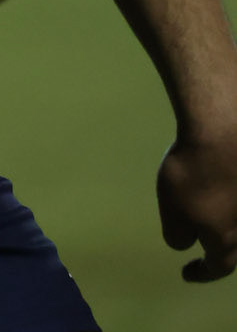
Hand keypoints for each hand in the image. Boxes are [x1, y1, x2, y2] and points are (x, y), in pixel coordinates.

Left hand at [158, 123, 236, 281]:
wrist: (222, 130)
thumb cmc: (194, 174)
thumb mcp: (173, 211)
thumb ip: (177, 235)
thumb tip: (186, 241)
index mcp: (226, 240)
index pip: (218, 267)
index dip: (202, 273)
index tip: (186, 272)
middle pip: (235, 246)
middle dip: (220, 250)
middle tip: (203, 246)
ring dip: (226, 222)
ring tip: (210, 215)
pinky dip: (230, 197)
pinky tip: (219, 186)